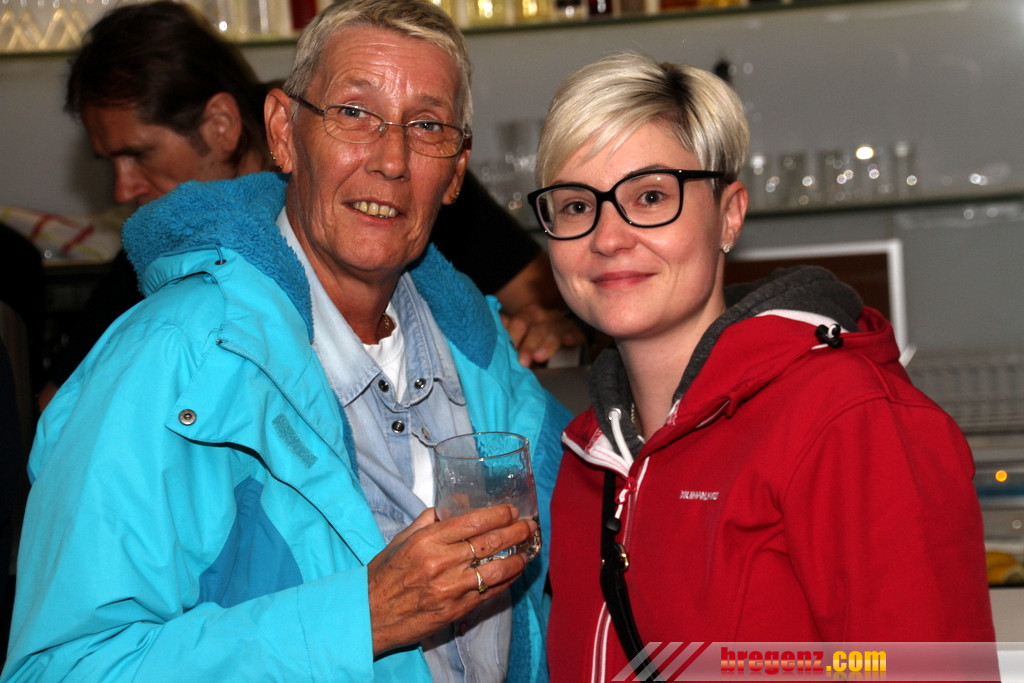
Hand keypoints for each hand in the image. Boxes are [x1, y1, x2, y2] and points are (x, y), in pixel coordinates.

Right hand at [367, 505, 536, 655]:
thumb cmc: (384, 577)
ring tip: (528, 550)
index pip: (473, 522)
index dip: (498, 515)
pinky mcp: (457, 610)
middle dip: (516, 532)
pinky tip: (515, 572)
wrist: (371, 615)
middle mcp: (442, 562)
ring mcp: (452, 588)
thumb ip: (426, 523)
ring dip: (518, 558)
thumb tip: (447, 509)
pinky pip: (491, 592)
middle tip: (529, 526)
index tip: (512, 511)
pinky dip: (507, 580)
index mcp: (428, 540)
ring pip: (497, 569)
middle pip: (491, 542)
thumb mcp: (401, 541)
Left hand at [501, 304, 585, 366]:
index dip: (512, 337)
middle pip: (534, 326)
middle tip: (522, 362)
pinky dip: (571, 337)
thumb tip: (495, 334)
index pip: (517, 323)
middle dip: (527, 344)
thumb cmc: (535, 342)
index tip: (506, 353)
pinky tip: (568, 343)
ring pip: (552, 330)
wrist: (563, 338)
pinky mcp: (575, 332)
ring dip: (546, 344)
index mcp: (527, 315)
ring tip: (539, 357)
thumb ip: (508, 338)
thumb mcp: (521, 340)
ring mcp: (560, 323)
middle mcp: (543, 316)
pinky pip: (574, 333)